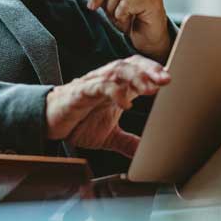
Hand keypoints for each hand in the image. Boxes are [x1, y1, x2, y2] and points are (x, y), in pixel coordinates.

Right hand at [45, 55, 170, 157]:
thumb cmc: (78, 122)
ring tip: (150, 86)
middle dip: (151, 70)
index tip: (173, 80)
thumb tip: (148, 155)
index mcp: (118, 87)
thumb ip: (129, 143)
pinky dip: (113, 91)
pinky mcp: (79, 92)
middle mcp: (108, 81)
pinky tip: (124, 102)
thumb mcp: (110, 136)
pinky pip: (98, 86)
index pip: (140, 70)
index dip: (156, 73)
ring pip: (117, 70)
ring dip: (136, 76)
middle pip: (132, 65)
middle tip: (167, 79)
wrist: (48, 123)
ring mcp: (94, 84)